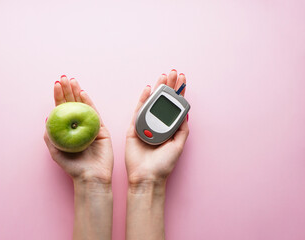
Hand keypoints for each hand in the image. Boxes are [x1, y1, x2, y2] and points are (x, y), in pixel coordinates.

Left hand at [44, 75, 113, 184]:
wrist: (91, 176)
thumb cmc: (73, 166)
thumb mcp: (55, 151)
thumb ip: (50, 136)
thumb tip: (47, 117)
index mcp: (68, 130)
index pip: (62, 109)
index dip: (59, 96)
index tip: (56, 85)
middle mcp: (79, 126)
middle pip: (73, 104)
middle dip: (68, 90)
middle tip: (64, 78)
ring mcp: (90, 126)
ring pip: (84, 105)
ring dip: (77, 92)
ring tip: (72, 81)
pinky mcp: (101, 129)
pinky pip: (94, 113)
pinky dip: (89, 102)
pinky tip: (83, 93)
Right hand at [125, 70, 188, 185]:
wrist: (147, 176)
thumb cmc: (163, 164)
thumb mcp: (178, 146)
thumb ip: (181, 130)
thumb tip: (185, 114)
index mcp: (168, 128)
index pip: (174, 107)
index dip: (178, 93)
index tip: (182, 81)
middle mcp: (157, 124)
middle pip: (163, 101)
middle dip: (169, 86)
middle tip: (174, 72)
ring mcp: (145, 125)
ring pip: (151, 102)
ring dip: (158, 89)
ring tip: (164, 76)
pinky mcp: (133, 127)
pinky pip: (138, 110)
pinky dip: (143, 99)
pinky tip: (148, 88)